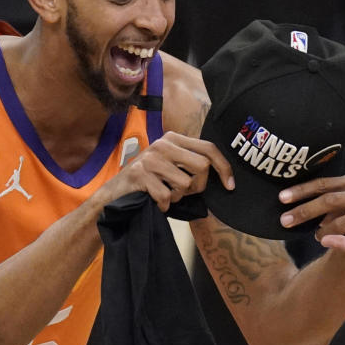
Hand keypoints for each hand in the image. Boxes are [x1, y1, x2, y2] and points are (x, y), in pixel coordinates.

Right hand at [105, 131, 233, 210]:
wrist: (113, 195)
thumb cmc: (148, 183)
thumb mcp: (170, 166)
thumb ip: (191, 164)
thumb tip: (224, 175)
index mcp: (173, 138)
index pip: (209, 148)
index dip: (224, 167)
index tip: (231, 186)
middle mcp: (163, 143)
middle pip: (202, 166)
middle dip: (198, 186)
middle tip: (184, 193)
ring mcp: (150, 158)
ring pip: (185, 184)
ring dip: (178, 197)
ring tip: (165, 195)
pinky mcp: (139, 174)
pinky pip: (167, 196)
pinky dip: (165, 206)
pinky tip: (155, 203)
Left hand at [276, 173, 344, 241]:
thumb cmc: (340, 220)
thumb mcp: (330, 207)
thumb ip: (316, 198)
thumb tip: (284, 197)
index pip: (324, 184)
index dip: (301, 191)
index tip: (281, 198)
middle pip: (330, 200)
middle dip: (305, 211)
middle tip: (284, 221)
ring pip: (338, 223)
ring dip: (322, 232)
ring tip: (318, 236)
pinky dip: (337, 242)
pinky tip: (332, 243)